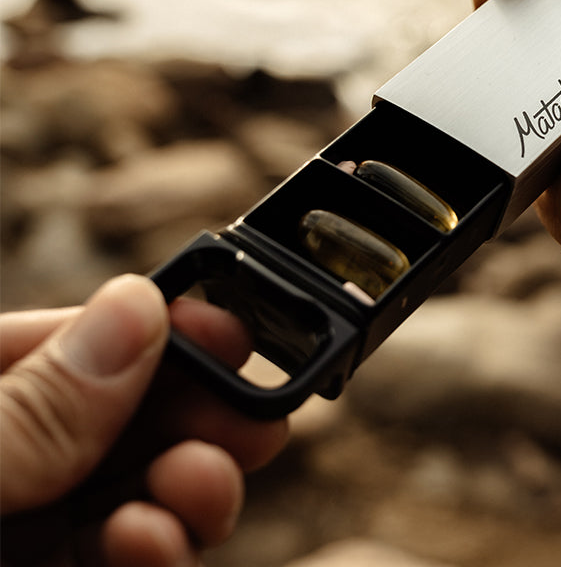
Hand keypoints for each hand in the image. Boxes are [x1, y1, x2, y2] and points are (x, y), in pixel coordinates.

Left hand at [1, 275, 288, 565]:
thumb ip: (31, 411)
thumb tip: (137, 305)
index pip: (63, 339)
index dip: (150, 328)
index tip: (229, 332)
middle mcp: (6, 461)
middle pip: (118, 415)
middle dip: (191, 414)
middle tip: (249, 419)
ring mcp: (23, 533)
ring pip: (134, 490)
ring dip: (189, 484)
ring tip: (203, 484)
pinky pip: (123, 561)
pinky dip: (160, 550)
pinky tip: (155, 540)